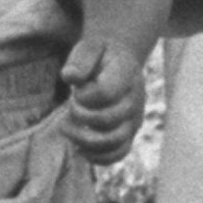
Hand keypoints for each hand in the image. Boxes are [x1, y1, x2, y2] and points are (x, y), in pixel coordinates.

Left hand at [60, 35, 147, 165]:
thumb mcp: (90, 46)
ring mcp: (134, 118)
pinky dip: (97, 157)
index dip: (83, 96)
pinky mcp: (129, 133)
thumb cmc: (100, 55)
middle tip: (70, 104)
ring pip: (113, 141)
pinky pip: (118, 154)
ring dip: (83, 139)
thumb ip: (81, 58)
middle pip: (107, 119)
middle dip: (79, 115)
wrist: (119, 62)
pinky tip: (79, 148)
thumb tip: (71, 77)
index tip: (76, 89)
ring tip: (67, 128)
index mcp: (127, 73)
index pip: (105, 93)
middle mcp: (135, 98)